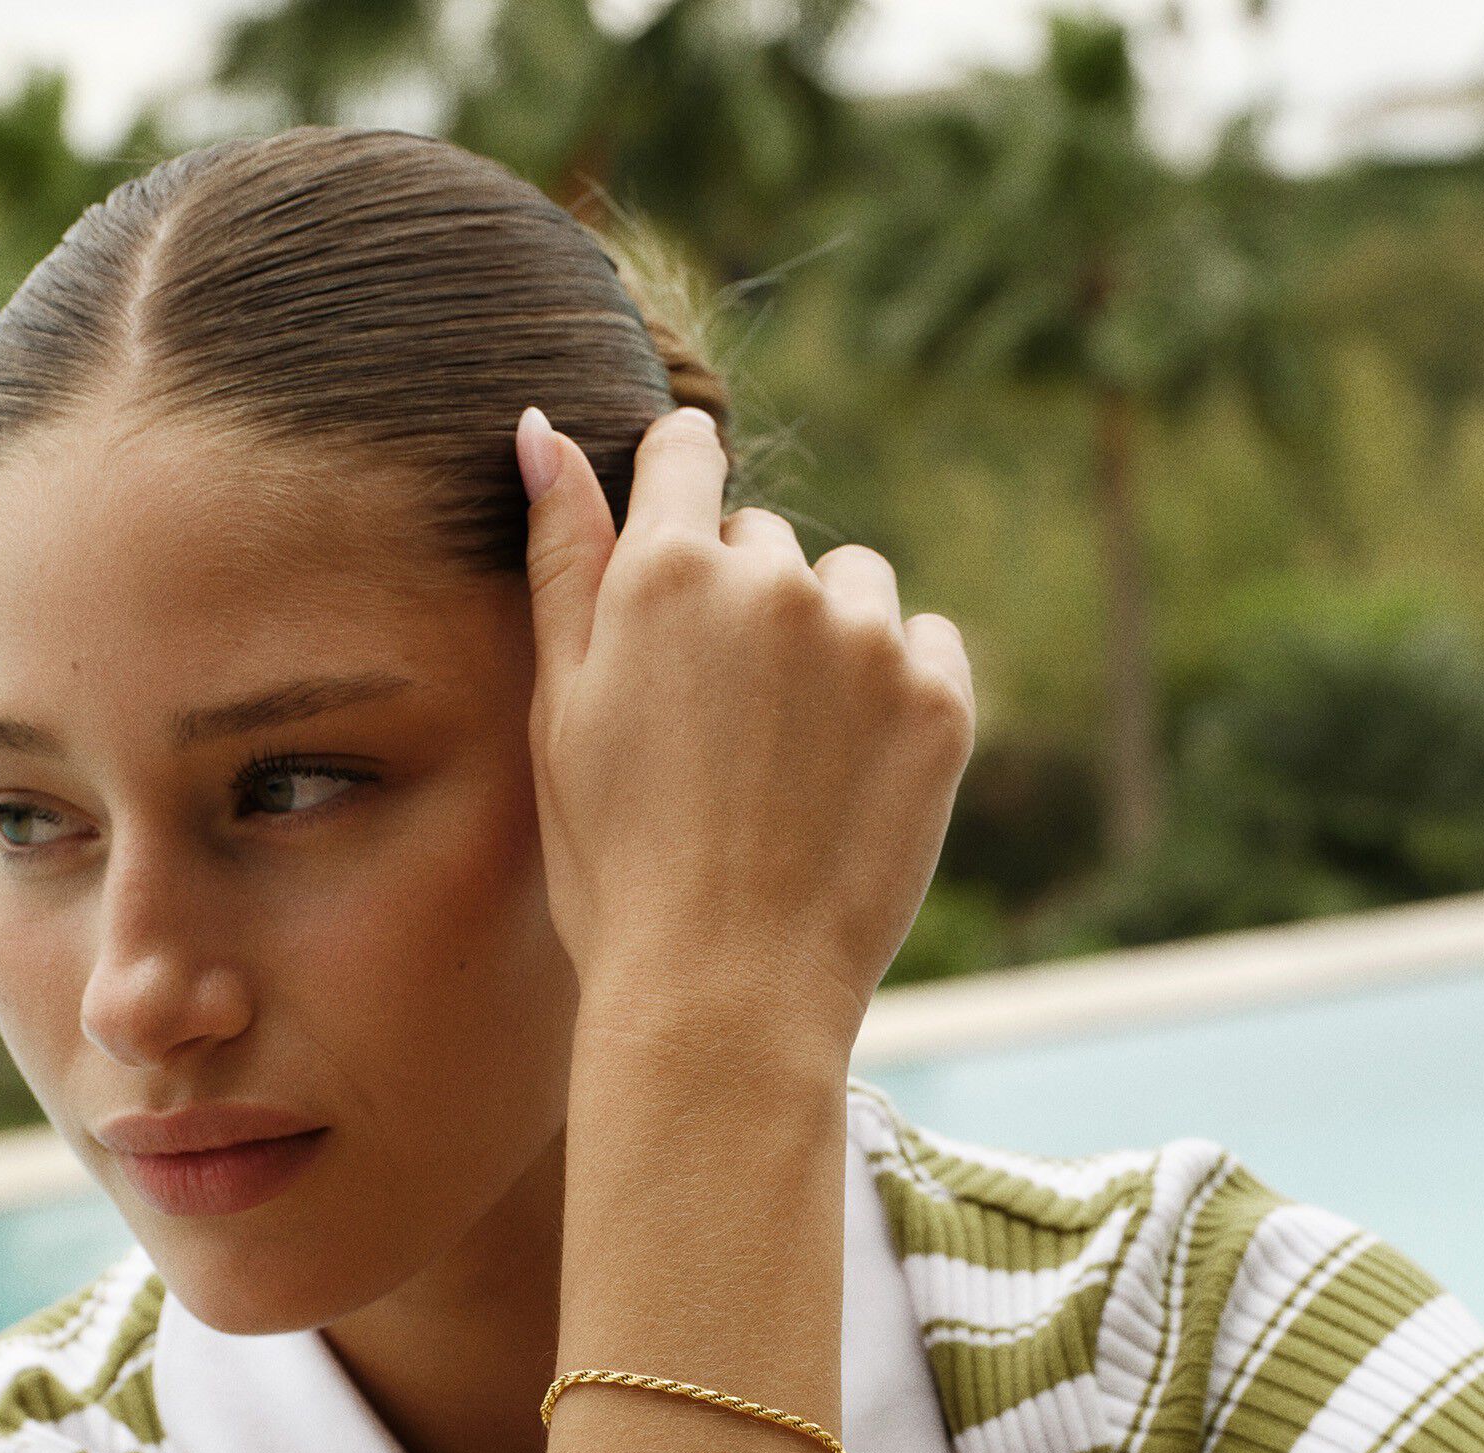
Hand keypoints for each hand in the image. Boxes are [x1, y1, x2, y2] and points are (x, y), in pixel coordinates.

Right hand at [517, 403, 976, 1058]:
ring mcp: (868, 640)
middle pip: (764, 539)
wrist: (722, 994)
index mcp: (662, 575)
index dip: (676, 498)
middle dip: (740, 602)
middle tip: (714, 724)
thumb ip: (560, 558)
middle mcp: (772, 582)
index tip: (678, 569)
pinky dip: (895, 688)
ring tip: (785, 754)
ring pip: (852, 586)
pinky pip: (926, 644)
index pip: (684, 453)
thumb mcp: (558, 709)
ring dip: (826, 638)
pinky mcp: (941, 701)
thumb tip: (542, 428)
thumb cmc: (614, 863)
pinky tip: (846, 770)